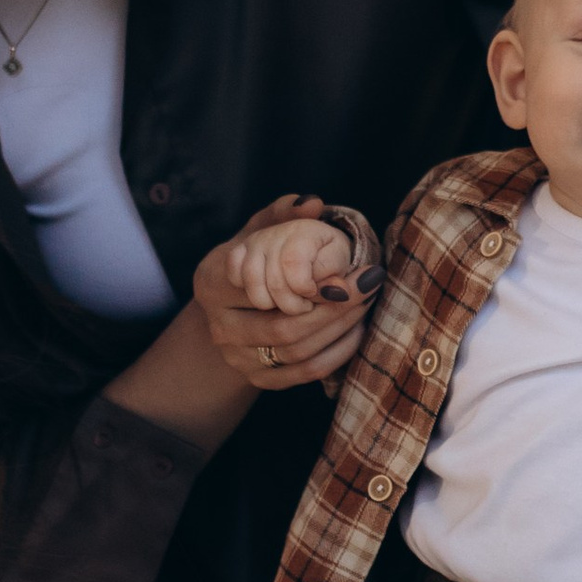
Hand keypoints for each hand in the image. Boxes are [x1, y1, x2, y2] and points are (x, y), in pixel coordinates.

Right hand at [192, 194, 380, 394]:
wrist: (236, 307)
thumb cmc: (254, 260)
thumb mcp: (262, 230)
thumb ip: (283, 213)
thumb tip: (311, 203)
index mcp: (212, 283)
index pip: (267, 289)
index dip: (318, 285)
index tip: (358, 270)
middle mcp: (219, 327)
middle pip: (286, 328)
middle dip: (337, 309)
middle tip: (369, 286)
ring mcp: (236, 358)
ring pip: (299, 353)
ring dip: (341, 329)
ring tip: (365, 303)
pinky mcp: (258, 379)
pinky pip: (306, 373)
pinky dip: (338, 353)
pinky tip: (355, 329)